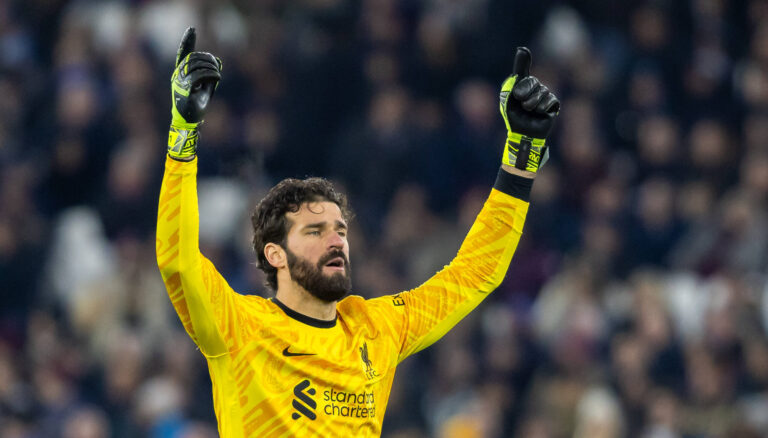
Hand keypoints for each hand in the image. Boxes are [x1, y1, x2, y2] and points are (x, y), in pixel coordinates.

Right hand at [168, 27, 221, 160]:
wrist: (190, 122)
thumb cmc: (198, 105)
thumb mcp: (207, 87)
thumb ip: (211, 74)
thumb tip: (218, 61)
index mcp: (181, 73)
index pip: (183, 53)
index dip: (187, 41)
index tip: (192, 29)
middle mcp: (177, 75)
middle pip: (193, 57)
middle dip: (207, 58)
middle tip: (217, 66)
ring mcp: (178, 82)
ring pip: (195, 64)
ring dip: (210, 67)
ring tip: (218, 74)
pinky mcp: (183, 89)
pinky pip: (198, 75)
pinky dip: (211, 73)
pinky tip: (217, 77)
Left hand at [499, 47, 558, 172]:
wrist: (522, 134)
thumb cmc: (514, 116)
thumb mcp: (510, 94)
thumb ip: (518, 72)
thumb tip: (522, 47)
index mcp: (522, 85)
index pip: (523, 72)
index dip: (523, 62)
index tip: (522, 50)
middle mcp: (535, 88)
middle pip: (533, 81)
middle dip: (525, 92)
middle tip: (520, 102)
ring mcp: (545, 96)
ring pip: (543, 91)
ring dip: (532, 102)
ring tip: (529, 111)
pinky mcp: (553, 105)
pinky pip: (551, 99)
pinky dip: (542, 107)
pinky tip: (539, 113)